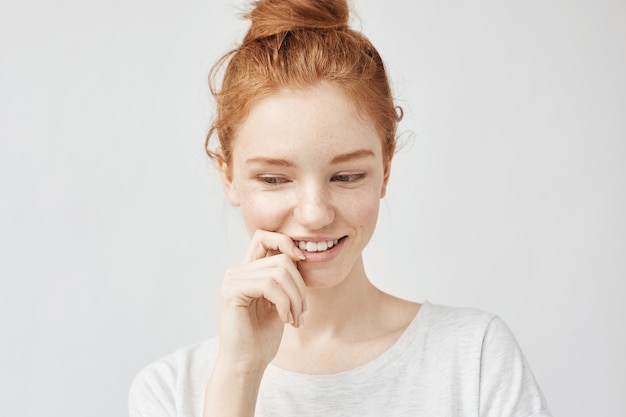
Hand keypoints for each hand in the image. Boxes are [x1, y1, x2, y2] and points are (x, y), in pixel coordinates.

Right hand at [216, 230, 306, 370]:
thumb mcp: (280, 300)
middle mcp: (237, 271)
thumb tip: (300, 255)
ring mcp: (232, 280)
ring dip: (295, 298)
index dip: (285, 242)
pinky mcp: (231, 292)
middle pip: (281, 258)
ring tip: (295, 319)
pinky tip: (285, 320)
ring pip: (279, 272)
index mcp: (248, 270)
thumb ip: (284, 277)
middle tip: (302, 312)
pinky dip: (285, 303)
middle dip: (300, 286)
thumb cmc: (263, 335)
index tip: (302, 261)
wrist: (247, 363)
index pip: (264, 236)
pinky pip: (269, 285)